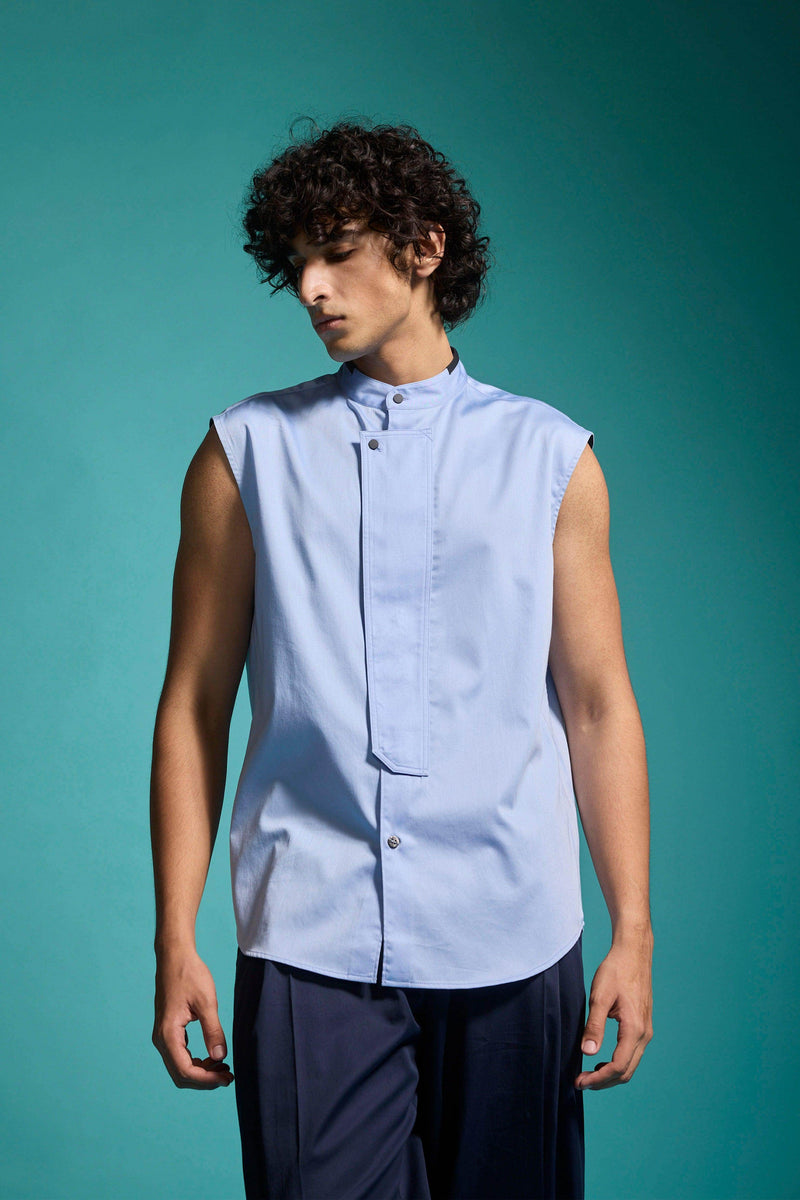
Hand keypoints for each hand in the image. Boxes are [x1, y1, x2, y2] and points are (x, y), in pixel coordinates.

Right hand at [152, 946, 233, 1088]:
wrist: (174, 957)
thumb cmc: (189, 975)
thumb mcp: (206, 1002)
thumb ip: (213, 1030)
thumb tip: (220, 1057)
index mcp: (168, 1034)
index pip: (185, 1071)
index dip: (207, 1080)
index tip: (227, 1078)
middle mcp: (161, 1039)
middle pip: (180, 1074)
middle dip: (204, 1080)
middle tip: (228, 1076)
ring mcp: (163, 1035)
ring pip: (179, 1067)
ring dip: (201, 1072)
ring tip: (223, 1068)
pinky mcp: (168, 1031)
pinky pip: (179, 1055)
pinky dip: (196, 1062)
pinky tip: (212, 1057)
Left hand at [575, 930, 652, 1090]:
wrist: (633, 953)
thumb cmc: (616, 971)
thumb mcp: (600, 996)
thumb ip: (594, 1025)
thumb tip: (588, 1053)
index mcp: (634, 1029)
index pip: (618, 1067)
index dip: (598, 1079)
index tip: (579, 1081)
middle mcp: (644, 1034)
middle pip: (626, 1072)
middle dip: (603, 1082)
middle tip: (580, 1082)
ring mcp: (646, 1030)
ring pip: (630, 1065)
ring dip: (610, 1075)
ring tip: (589, 1074)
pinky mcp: (642, 1026)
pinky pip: (632, 1054)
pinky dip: (617, 1064)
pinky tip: (602, 1060)